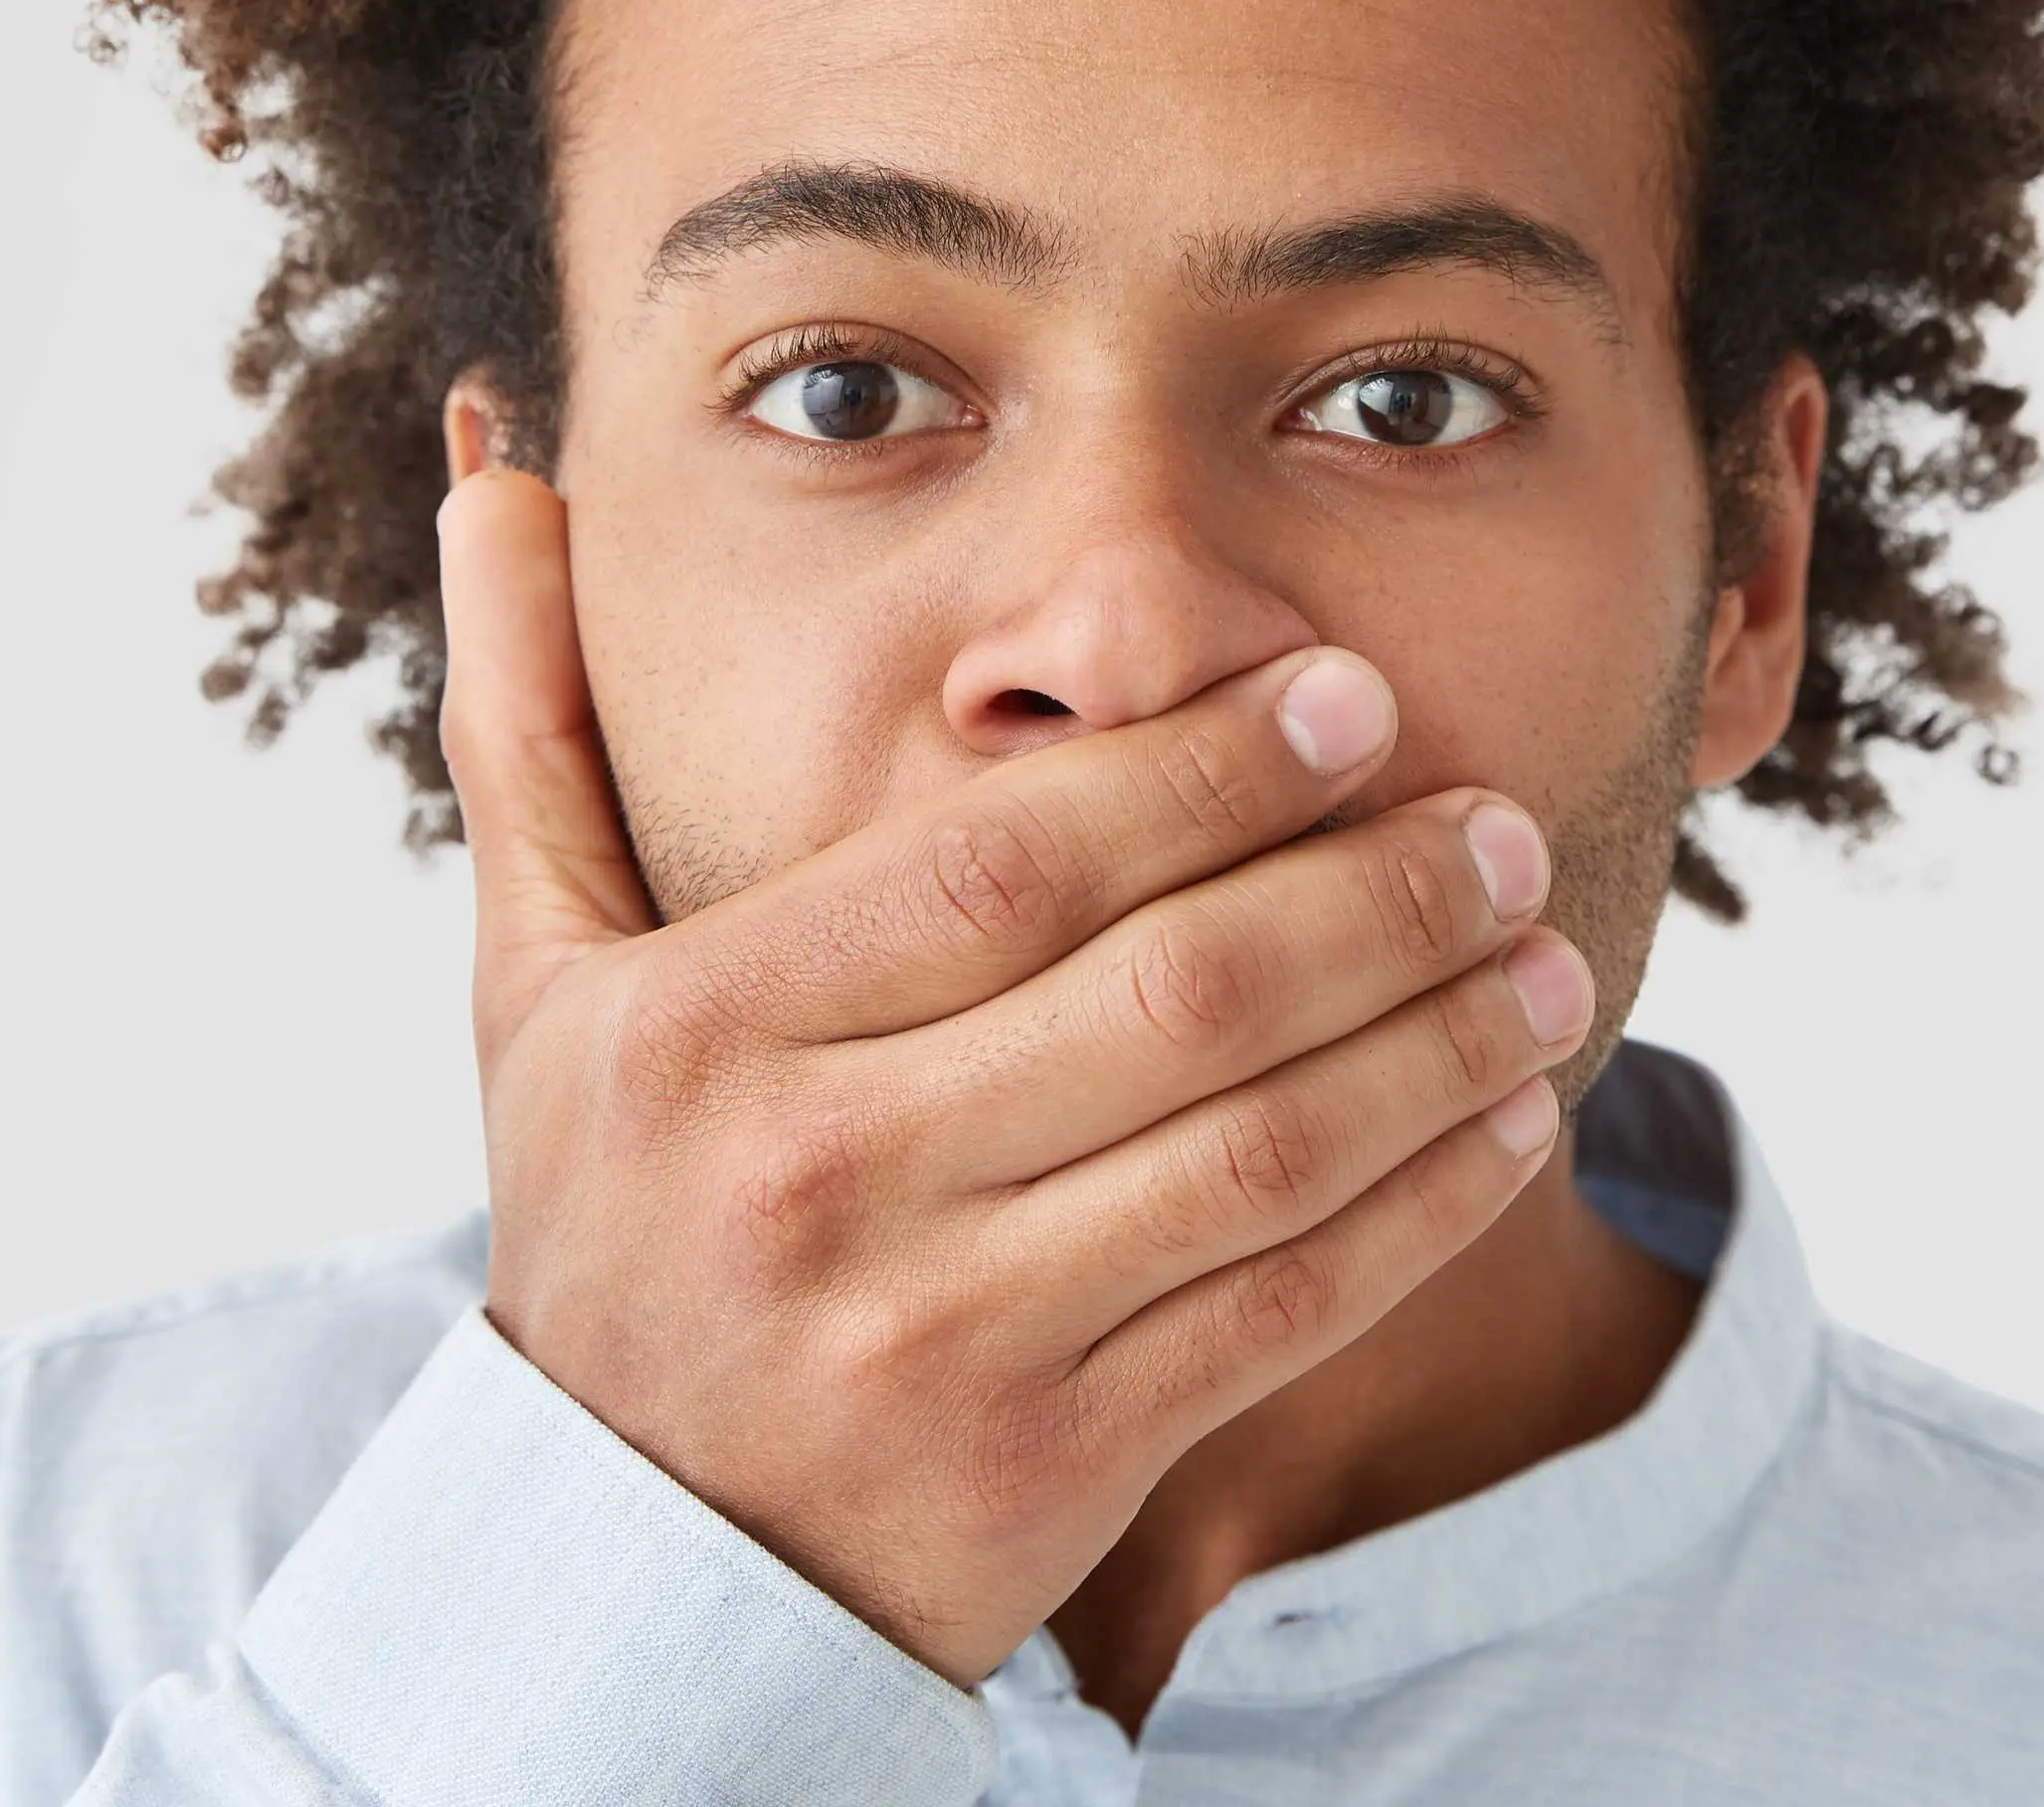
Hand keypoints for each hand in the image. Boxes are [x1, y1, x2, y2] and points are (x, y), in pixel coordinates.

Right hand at [432, 469, 1592, 1683]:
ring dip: (1432, 1039)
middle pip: (1160, 993)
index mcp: (701, 1029)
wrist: (619, 1567)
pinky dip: (1419, 1206)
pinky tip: (1511, 1118)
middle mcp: (812, 1174)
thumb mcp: (532, 985)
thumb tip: (495, 475)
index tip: (1346, 698)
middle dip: (1366, 891)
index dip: (1197, 769)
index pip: (1000, 860)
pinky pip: (1280, 1310)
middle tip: (1495, 819)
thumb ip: (529, 729)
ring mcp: (933, 1332)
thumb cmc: (607, 1225)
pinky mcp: (1046, 1466)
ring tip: (1548, 950)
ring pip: (1250, 1148)